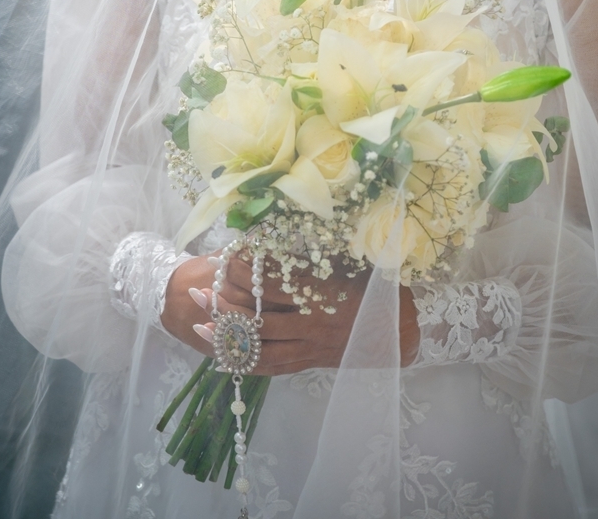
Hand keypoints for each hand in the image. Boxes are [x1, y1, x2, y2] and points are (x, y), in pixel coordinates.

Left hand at [161, 254, 419, 369]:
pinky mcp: (309, 361)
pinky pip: (272, 367)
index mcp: (318, 293)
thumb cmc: (375, 289)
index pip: (269, 284)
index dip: (243, 272)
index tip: (224, 256)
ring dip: (227, 338)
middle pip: (256, 319)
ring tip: (199, 327)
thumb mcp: (348, 263)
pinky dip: (247, 362)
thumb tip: (284, 230)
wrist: (400, 330)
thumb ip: (316, 254)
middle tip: (196, 293)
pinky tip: (224, 356)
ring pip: (259, 347)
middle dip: (223, 306)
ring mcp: (308, 346)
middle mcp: (308, 323)